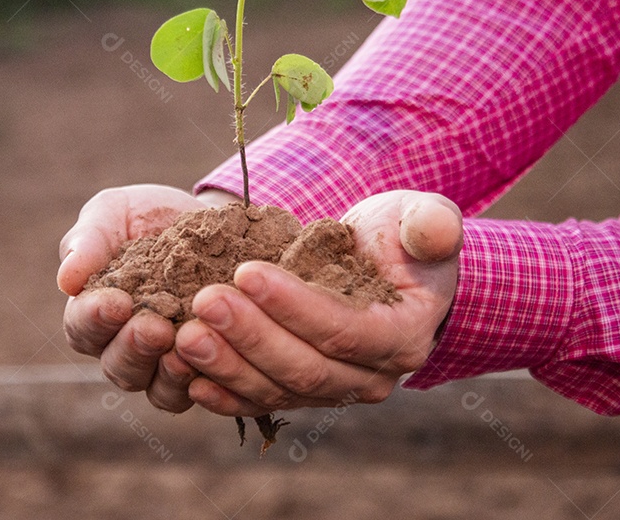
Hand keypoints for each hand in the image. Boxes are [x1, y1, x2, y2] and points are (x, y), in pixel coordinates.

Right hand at [58, 184, 236, 411]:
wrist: (210, 221)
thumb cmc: (148, 216)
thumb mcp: (114, 212)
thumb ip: (88, 241)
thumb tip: (66, 280)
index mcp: (94, 312)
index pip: (82, 326)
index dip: (95, 319)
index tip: (116, 302)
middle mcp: (124, 346)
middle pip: (117, 365)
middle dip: (134, 348)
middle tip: (154, 328)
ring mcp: (163, 363)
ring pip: (155, 388)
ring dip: (167, 374)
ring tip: (183, 349)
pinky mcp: (204, 369)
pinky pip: (197, 392)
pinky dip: (203, 383)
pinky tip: (214, 361)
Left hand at [169, 191, 461, 416]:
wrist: (382, 268)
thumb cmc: (399, 237)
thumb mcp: (419, 217)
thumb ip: (430, 223)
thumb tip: (434, 230)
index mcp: (402, 337)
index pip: (345, 331)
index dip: (294, 305)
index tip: (245, 271)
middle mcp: (371, 378)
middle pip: (304, 367)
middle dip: (250, 336)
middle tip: (204, 301)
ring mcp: (333, 391)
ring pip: (276, 389)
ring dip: (227, 365)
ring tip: (185, 334)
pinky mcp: (300, 392)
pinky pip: (259, 402)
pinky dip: (223, 394)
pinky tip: (187, 378)